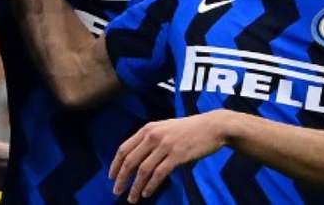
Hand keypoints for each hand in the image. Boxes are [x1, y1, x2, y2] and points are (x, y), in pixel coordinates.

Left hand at [108, 111, 229, 202]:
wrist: (212, 126)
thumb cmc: (189, 129)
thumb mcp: (164, 128)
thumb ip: (150, 139)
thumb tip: (136, 157)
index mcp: (148, 129)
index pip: (124, 148)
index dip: (115, 165)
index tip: (111, 177)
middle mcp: (153, 136)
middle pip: (130, 160)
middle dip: (121, 178)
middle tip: (116, 191)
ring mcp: (165, 145)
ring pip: (143, 170)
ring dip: (135, 187)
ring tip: (132, 198)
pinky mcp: (177, 155)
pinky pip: (159, 174)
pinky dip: (150, 185)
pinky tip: (146, 193)